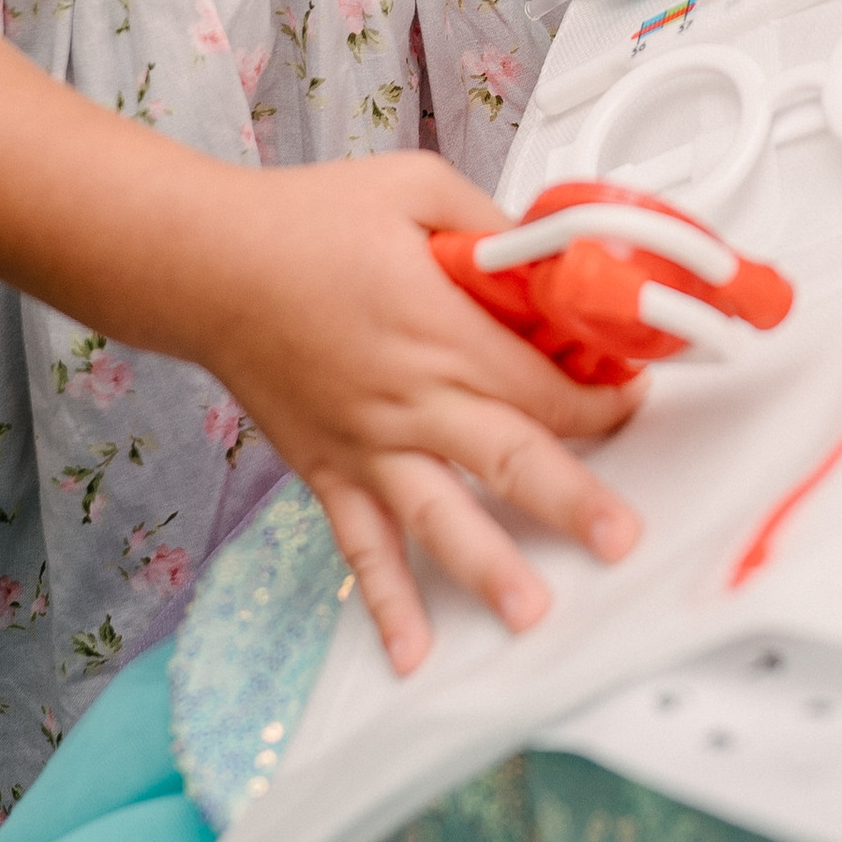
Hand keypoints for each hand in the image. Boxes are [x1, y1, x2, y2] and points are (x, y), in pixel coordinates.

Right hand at [196, 152, 640, 672]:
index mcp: (439, 327)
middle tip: (621, 539)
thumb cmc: (307, 220)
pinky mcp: (331, 470)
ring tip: (530, 614)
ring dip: (488, 567)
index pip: (539, 380)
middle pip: (507, 456)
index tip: (632, 400)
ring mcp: (369, 444)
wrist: (209, 265)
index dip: (596, 396)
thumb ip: (489, 222)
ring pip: (441, 517)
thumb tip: (547, 250)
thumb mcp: (416, 187)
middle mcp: (410, 397)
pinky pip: (362, 547)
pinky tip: (411, 654)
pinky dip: (385, 602)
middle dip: (572, 500)